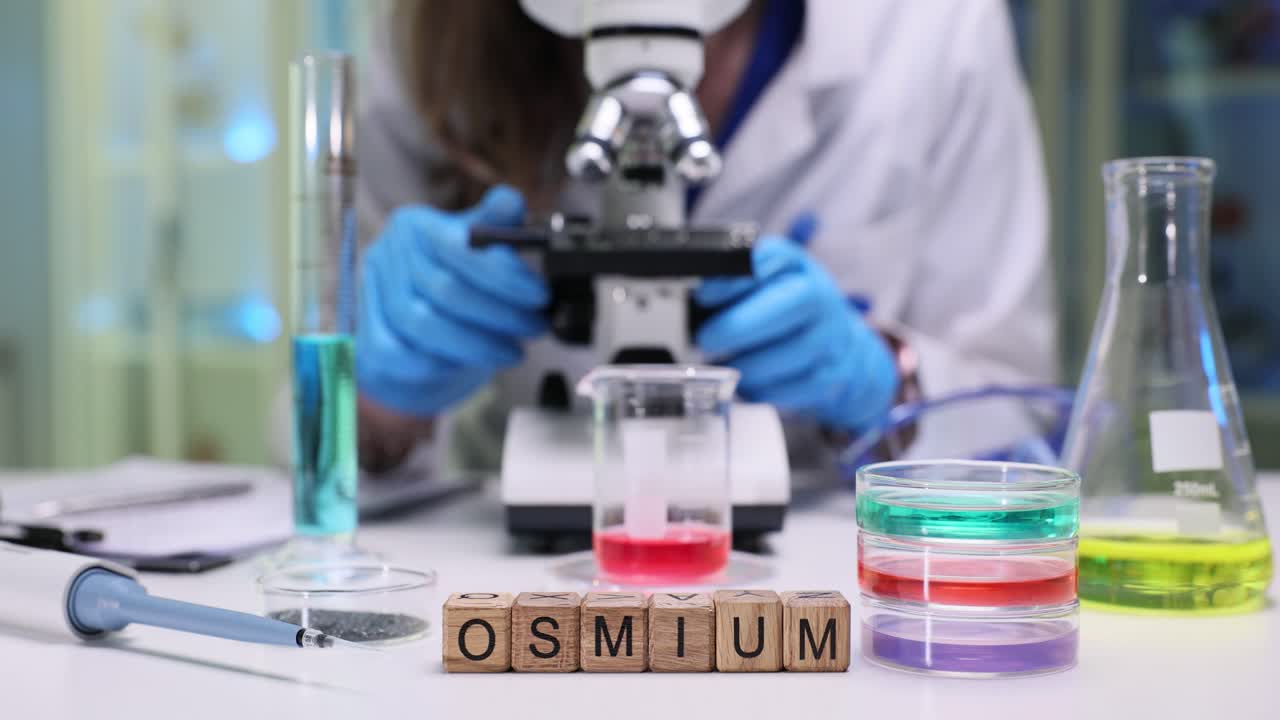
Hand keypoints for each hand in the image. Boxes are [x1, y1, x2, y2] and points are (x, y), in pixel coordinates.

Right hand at [356, 185, 547, 417]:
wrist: (416, 336)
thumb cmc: (453, 285)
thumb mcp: (477, 248)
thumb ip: (495, 226)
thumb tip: (510, 200)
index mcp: (416, 225)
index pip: (458, 246)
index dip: (502, 274)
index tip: (539, 295)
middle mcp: (387, 254)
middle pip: (443, 288)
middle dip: (499, 314)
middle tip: (534, 327)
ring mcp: (370, 296)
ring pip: (422, 323)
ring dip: (475, 343)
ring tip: (512, 350)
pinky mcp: (365, 337)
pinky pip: (398, 353)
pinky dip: (437, 362)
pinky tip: (468, 364)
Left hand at [694, 236, 897, 431]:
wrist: (838, 346)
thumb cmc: (784, 312)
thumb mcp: (760, 285)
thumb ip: (728, 285)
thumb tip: (689, 298)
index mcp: (793, 266)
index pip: (769, 259)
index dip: (733, 279)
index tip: (703, 296)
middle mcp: (818, 296)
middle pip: (788, 304)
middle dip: (738, 326)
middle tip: (706, 339)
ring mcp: (831, 336)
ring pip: (792, 351)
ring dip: (749, 364)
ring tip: (724, 365)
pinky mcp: (833, 374)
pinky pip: (797, 386)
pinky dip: (765, 389)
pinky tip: (748, 384)